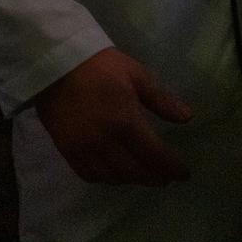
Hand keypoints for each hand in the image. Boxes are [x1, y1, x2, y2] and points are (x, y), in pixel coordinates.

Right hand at [32, 48, 193, 185]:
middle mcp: (105, 142)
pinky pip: (89, 175)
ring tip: (141, 174)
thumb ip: (161, 99)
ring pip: (113, 177)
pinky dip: (105, 178)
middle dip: (154, 177)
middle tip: (165, 177)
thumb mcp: (136, 74)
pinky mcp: (66, 150)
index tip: (184, 173)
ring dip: (131, 179)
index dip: (172, 167)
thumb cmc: (99, 65)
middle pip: (135, 171)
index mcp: (125, 121)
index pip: (155, 155)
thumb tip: (188, 117)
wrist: (53, 62)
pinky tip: (113, 172)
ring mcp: (84, 149)